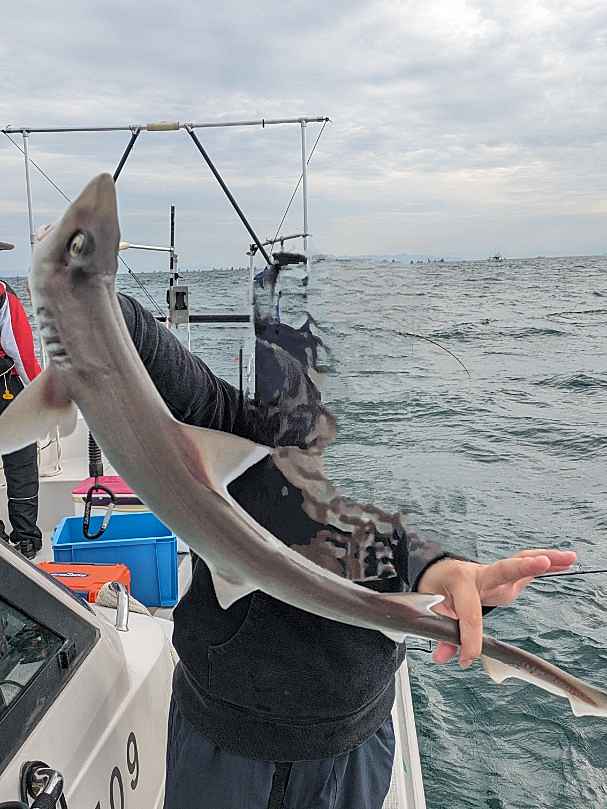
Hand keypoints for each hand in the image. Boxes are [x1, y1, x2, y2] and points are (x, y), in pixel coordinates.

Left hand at [416, 549, 576, 667]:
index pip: (469, 613)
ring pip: (521, 563)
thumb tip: (444, 656)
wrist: (438, 572)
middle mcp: (480, 573)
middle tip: (541, 562)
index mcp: (459, 581)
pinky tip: (566, 563)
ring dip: (546, 560)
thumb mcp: (432, 608)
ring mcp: (494, 573)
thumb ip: (441, 632)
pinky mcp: (505, 577)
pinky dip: (547, 565)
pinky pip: (526, 569)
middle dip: (523, 567)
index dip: (469, 639)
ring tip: (569, 558)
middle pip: (503, 570)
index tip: (467, 658)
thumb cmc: (436, 588)